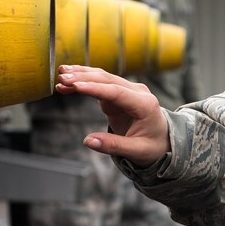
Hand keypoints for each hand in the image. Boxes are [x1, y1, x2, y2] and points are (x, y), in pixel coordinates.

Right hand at [55, 65, 169, 166]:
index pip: (117, 92)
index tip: (75, 86)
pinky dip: (84, 80)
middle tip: (62, 79)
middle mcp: (137, 92)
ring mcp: (128, 90)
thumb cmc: (152, 146)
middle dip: (84, 78)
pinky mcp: (118, 93)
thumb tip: (88, 141)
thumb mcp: (137, 151)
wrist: (163, 140)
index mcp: (145, 104)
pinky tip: (69, 80)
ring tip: (61, 74)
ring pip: (102, 77)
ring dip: (82, 74)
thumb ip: (113, 145)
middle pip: (108, 80)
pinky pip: (99, 83)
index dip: (95, 88)